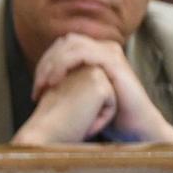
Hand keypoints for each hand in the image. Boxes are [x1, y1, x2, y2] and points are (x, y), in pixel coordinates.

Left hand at [30, 34, 172, 142]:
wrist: (136, 129)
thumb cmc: (110, 118)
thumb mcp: (84, 98)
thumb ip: (69, 86)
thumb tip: (41, 86)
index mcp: (97, 53)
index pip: (62, 46)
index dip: (45, 64)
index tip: (36, 90)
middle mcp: (104, 48)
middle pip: (64, 43)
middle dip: (45, 64)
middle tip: (36, 89)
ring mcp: (110, 53)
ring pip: (70, 45)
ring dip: (51, 65)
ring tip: (43, 87)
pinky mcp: (113, 62)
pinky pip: (81, 54)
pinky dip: (62, 65)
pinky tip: (54, 83)